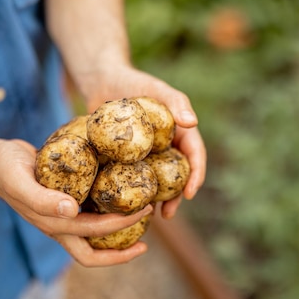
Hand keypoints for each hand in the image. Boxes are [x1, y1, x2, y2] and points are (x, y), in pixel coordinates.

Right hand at [0, 138, 153, 266]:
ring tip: (142, 213)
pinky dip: (106, 209)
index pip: (93, 235)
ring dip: (118, 232)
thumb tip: (72, 211)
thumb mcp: (20, 180)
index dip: (120, 229)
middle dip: (124, 243)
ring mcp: (61, 216)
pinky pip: (89, 214)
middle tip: (150, 219)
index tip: (143, 214)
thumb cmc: (5, 169)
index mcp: (53, 224)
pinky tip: (120, 193)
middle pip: (95, 251)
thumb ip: (42, 198)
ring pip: (93, 236)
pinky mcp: (63, 202)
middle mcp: (60, 225)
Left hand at [79, 65, 206, 218]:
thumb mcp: (156, 89)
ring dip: (154, 201)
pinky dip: (130, 193)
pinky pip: (130, 179)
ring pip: (154, 182)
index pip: (194, 156)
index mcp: (179, 133)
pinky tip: (123, 209)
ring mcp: (145, 155)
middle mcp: (165, 147)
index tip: (189, 193)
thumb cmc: (133, 81)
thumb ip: (176, 102)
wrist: (102, 81)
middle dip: (175, 198)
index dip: (195, 176)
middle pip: (176, 176)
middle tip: (169, 214)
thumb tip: (193, 123)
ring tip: (148, 218)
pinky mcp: (125, 159)